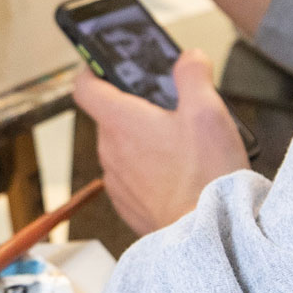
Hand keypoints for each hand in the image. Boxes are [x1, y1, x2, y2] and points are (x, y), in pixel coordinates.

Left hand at [73, 50, 247, 234]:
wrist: (206, 233)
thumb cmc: (204, 175)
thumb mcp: (207, 111)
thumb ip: (193, 75)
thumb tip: (189, 58)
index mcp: (120, 121)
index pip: (84, 87)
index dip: (93, 71)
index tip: (104, 66)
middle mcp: (110, 151)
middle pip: (110, 117)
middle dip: (135, 108)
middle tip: (168, 107)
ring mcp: (117, 181)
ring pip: (122, 148)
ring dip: (143, 141)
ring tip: (181, 143)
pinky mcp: (128, 205)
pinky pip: (132, 177)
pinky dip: (148, 170)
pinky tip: (179, 173)